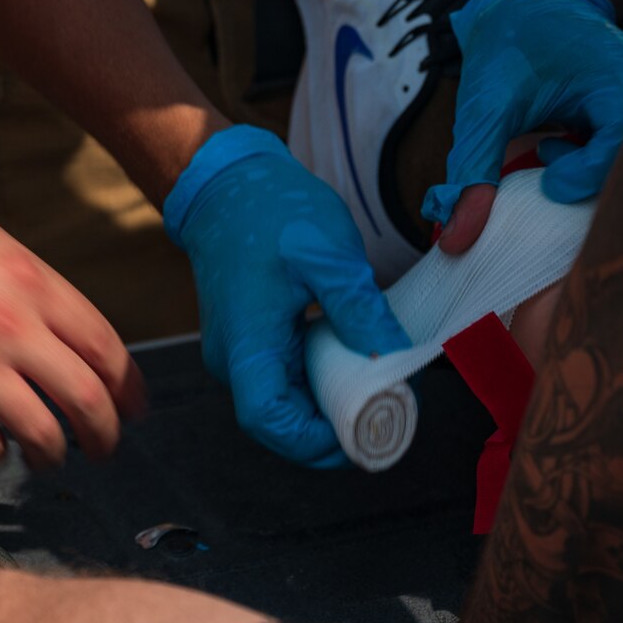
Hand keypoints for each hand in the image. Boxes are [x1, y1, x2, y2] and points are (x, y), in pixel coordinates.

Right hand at [0, 190, 147, 466]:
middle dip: (106, 432)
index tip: (136, 407)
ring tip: (51, 459)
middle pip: (87, 397)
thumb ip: (31, 282)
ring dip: (54, 453)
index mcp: (31, 282)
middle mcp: (12, 326)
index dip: (129, 385)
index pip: (105, 346)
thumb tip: (63, 323)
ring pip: (42, 432)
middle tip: (106, 448)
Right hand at [165, 126, 409, 465]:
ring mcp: (239, 349)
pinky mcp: (250, 337)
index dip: (314, 441)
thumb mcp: (326, 253)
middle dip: (331, 429)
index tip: (364, 435)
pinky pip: (283, 375)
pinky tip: (355, 365)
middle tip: (386, 416)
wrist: (227, 181)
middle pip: (279, 420)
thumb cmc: (271, 210)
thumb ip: (358, 307)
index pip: (269, 420)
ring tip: (378, 392)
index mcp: (247, 343)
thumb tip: (395, 354)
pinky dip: (319, 380)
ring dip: (327, 405)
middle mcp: (234, 357)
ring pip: (283, 400)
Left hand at [421, 0, 622, 252]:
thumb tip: (456, 239)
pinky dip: (589, 164)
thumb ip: (472, 171)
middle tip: (547, 177)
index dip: (584, 177)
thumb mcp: (484, 107)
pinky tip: (557, 145)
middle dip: (589, 184)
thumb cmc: (507, 43)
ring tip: (549, 149)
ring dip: (588, 173)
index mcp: (620, 80)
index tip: (546, 180)